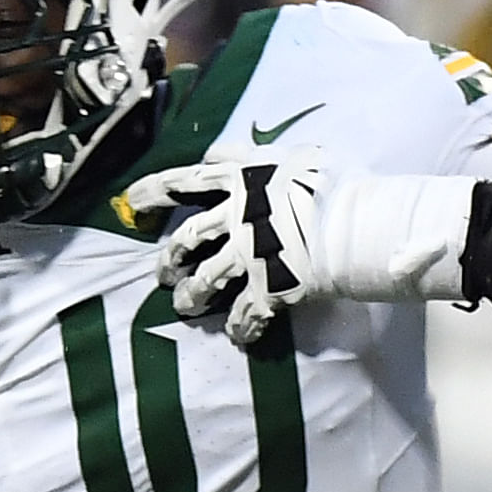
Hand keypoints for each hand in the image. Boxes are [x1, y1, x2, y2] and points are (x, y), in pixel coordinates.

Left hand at [131, 160, 331, 346]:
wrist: (359, 220)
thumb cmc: (334, 180)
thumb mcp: (290, 154)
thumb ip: (249, 156)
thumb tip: (220, 154)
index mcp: (241, 181)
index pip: (186, 181)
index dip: (154, 190)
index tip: (132, 202)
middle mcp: (237, 218)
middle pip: (186, 239)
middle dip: (169, 258)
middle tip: (164, 272)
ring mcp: (248, 255)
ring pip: (205, 280)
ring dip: (191, 297)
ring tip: (186, 306)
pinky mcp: (267, 288)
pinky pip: (245, 314)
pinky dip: (240, 328)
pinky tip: (239, 337)